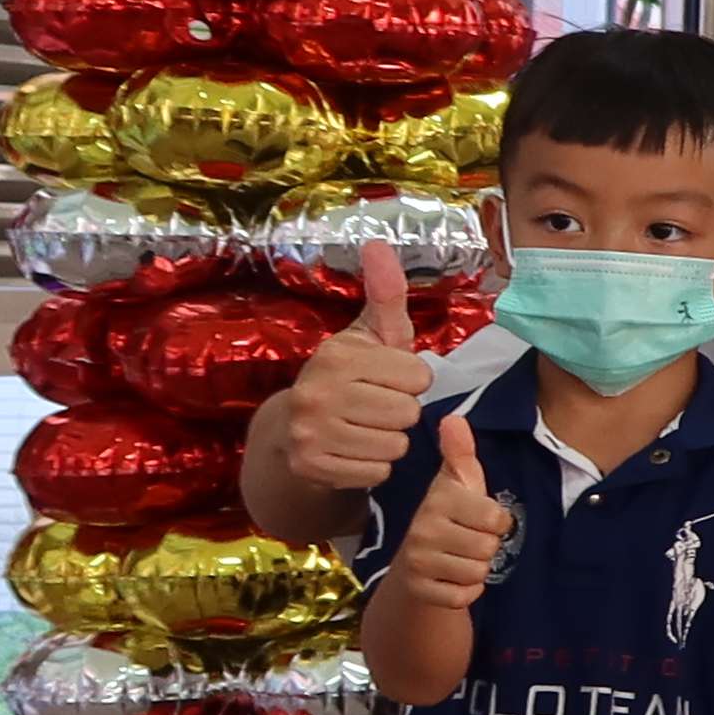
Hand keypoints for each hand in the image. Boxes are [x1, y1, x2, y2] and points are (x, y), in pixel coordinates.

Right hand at [280, 239, 438, 491]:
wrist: (294, 430)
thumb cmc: (350, 376)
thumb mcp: (370, 335)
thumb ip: (386, 293)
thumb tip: (379, 241)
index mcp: (337, 355)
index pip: (419, 376)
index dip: (412, 380)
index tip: (389, 378)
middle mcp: (317, 391)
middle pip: (409, 413)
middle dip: (402, 412)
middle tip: (376, 407)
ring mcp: (309, 432)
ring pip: (396, 445)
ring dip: (390, 441)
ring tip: (365, 428)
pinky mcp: (311, 466)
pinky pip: (377, 472)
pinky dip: (374, 467)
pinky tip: (354, 451)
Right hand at [391, 415, 513, 610]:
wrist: (413, 567)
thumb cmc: (447, 519)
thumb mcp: (458, 484)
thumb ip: (461, 454)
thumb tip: (454, 418)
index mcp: (438, 500)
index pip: (496, 517)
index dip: (497, 521)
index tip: (479, 518)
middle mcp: (423, 529)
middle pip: (489, 547)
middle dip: (487, 547)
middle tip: (468, 540)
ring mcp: (418, 561)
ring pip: (479, 572)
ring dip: (477, 570)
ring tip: (459, 558)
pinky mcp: (420, 590)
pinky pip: (465, 596)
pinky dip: (467, 592)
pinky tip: (452, 579)